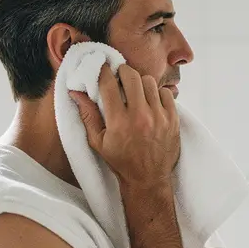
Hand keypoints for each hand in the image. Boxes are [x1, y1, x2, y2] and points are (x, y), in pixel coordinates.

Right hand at [70, 63, 180, 189]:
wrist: (148, 179)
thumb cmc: (120, 161)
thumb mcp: (98, 142)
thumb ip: (87, 115)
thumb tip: (75, 91)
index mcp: (119, 122)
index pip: (108, 84)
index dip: (103, 71)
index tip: (102, 67)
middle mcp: (140, 116)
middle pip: (131, 76)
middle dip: (123, 72)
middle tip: (120, 76)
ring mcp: (159, 117)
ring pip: (149, 82)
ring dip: (140, 82)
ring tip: (136, 91)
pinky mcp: (173, 119)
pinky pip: (166, 93)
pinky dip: (158, 94)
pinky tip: (151, 102)